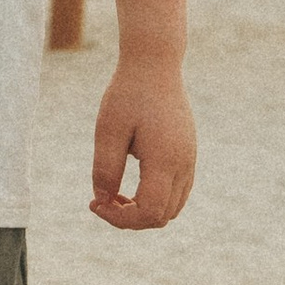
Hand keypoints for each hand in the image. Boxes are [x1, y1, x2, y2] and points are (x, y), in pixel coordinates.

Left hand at [91, 53, 196, 229]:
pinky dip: (155, 199)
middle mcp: (184, 164)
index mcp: (165, 160)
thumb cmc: (127, 94)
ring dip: (143, 211)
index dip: (119, 219)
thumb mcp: (108, 130)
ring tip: (115, 194)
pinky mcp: (188, 154)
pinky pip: (177, 192)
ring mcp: (189, 160)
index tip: (94, 203)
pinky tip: (131, 185)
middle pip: (162, 216)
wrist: (154, 65)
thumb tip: (102, 200)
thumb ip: (105, 168)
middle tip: (101, 200)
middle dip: (129, 219)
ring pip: (172, 208)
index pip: (148, 212)